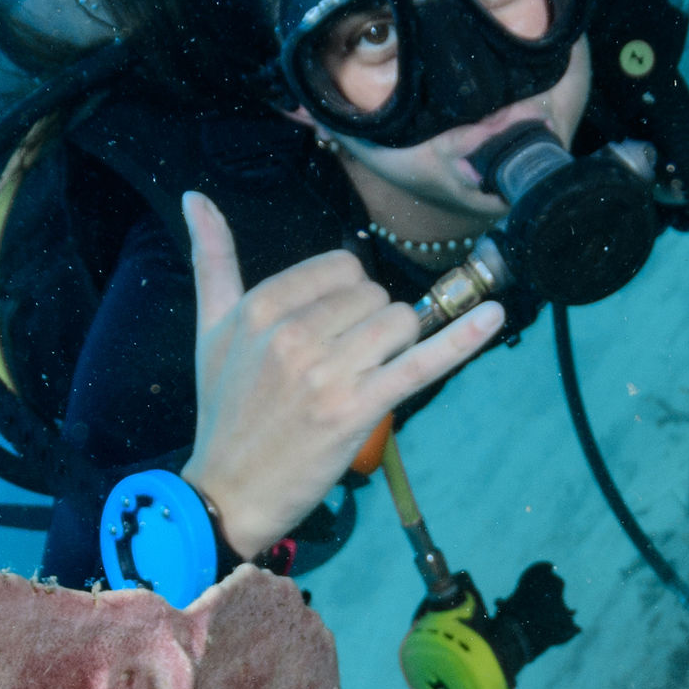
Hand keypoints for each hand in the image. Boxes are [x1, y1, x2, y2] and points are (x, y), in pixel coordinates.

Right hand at [181, 191, 504, 557]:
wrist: (229, 491)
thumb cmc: (224, 410)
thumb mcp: (210, 329)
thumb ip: (212, 259)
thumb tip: (195, 196)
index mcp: (260, 308)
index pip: (341, 267)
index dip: (347, 296)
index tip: (330, 329)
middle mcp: (293, 335)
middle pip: (374, 295)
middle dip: (370, 324)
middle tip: (341, 364)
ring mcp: (327, 373)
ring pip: (399, 323)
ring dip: (395, 346)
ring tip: (362, 377)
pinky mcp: (358, 408)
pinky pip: (421, 362)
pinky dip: (461, 339)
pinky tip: (493, 315)